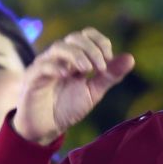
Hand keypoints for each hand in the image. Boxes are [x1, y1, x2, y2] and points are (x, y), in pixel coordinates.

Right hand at [12, 28, 134, 144]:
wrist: (45, 128)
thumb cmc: (67, 108)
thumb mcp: (93, 92)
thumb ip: (110, 76)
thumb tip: (131, 58)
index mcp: (74, 58)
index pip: (87, 35)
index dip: (100, 43)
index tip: (108, 61)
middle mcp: (59, 58)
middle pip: (74, 37)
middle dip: (91, 49)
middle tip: (100, 67)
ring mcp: (44, 65)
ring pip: (59, 47)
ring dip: (76, 55)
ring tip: (87, 70)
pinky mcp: (32, 78)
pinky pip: (43, 65)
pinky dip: (56, 67)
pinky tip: (67, 75)